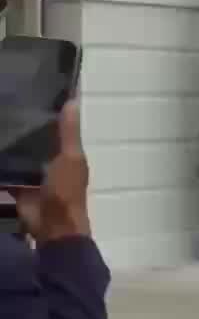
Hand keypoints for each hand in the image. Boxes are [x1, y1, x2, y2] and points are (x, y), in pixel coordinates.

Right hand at [3, 102, 90, 244]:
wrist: (51, 226)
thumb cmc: (66, 190)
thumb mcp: (70, 158)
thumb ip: (69, 133)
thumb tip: (72, 100)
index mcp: (68, 153)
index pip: (58, 128)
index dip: (47, 113)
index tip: (29, 93)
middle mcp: (52, 161)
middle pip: (35, 141)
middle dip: (22, 129)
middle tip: (3, 107)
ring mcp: (34, 175)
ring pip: (19, 156)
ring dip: (8, 146)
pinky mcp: (18, 188)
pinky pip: (6, 173)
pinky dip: (1, 166)